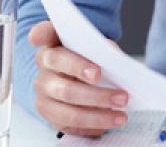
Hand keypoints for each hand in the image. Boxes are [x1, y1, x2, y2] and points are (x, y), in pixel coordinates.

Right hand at [28, 20, 128, 136]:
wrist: (77, 72)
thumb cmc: (87, 56)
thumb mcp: (94, 45)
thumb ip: (101, 47)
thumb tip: (115, 59)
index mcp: (51, 47)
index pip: (46, 38)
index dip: (57, 46)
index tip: (89, 66)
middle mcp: (43, 71)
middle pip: (67, 88)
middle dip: (97, 95)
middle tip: (122, 97)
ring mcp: (43, 95)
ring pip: (69, 112)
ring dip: (98, 116)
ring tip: (121, 116)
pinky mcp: (49, 114)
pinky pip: (70, 125)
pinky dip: (92, 126)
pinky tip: (108, 122)